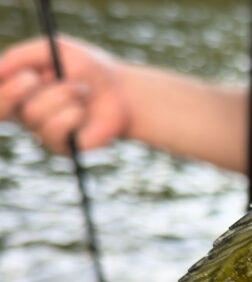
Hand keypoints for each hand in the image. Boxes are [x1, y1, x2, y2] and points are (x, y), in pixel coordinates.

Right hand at [0, 36, 128, 153]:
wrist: (123, 93)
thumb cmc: (87, 69)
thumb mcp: (56, 49)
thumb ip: (23, 55)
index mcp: (16, 89)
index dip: (0, 87)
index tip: (15, 72)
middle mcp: (24, 113)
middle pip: (1, 107)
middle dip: (15, 89)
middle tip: (34, 78)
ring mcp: (42, 132)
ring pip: (34, 113)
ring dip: (62, 94)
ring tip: (82, 90)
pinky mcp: (62, 146)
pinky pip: (54, 129)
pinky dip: (72, 114)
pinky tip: (83, 111)